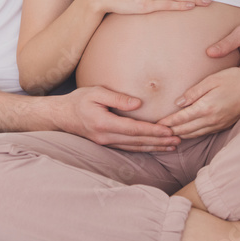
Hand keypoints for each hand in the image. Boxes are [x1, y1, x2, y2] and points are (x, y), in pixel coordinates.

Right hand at [56, 86, 180, 151]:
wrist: (60, 116)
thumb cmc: (78, 101)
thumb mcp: (96, 92)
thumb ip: (117, 98)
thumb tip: (138, 104)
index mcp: (105, 123)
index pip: (134, 129)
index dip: (153, 131)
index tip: (169, 131)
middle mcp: (106, 137)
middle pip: (138, 141)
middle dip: (159, 141)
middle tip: (179, 140)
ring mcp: (106, 143)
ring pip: (135, 147)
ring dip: (154, 147)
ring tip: (172, 146)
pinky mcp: (106, 144)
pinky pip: (128, 148)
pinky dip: (144, 148)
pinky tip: (154, 147)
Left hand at [155, 67, 239, 138]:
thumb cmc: (235, 78)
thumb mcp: (212, 80)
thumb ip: (193, 92)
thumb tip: (178, 103)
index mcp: (206, 107)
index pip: (181, 119)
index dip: (167, 122)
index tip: (156, 124)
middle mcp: (212, 119)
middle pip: (186, 130)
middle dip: (170, 131)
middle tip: (157, 131)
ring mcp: (219, 124)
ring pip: (195, 134)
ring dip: (181, 135)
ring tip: (168, 134)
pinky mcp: (225, 125)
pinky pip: (204, 133)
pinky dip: (193, 134)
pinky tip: (187, 132)